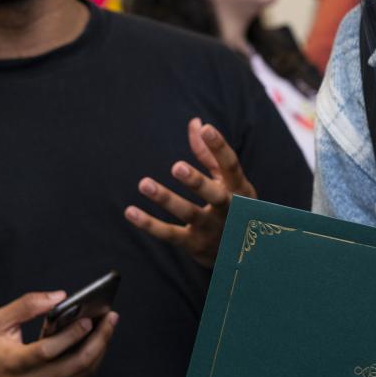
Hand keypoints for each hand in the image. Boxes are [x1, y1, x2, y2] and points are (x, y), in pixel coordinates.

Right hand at [0, 291, 117, 376]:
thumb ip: (26, 306)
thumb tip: (59, 297)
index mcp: (12, 364)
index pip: (47, 351)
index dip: (70, 335)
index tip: (88, 319)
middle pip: (73, 366)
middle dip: (98, 340)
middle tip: (111, 318)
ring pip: (81, 375)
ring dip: (99, 350)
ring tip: (108, 326)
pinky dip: (91, 361)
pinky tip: (98, 341)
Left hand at [124, 117, 256, 267]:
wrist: (244, 254)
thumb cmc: (232, 205)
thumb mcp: (226, 180)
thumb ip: (209, 153)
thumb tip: (196, 122)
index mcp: (238, 188)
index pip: (230, 165)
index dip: (219, 147)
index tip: (207, 129)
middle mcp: (228, 209)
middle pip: (215, 195)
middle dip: (197, 182)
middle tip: (177, 167)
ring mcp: (211, 229)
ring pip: (189, 214)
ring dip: (166, 199)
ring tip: (144, 184)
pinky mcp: (194, 245)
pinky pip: (169, 234)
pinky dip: (149, 224)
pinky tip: (131, 212)